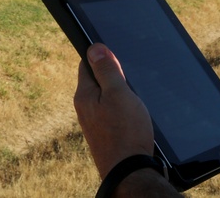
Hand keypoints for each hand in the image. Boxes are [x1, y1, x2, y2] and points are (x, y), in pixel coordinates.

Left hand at [74, 44, 154, 178]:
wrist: (130, 171)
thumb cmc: (126, 132)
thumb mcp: (118, 93)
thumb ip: (106, 70)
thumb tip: (94, 48)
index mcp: (84, 95)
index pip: (87, 64)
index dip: (101, 55)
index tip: (117, 53)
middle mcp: (85, 109)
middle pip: (97, 80)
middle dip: (113, 74)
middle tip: (131, 75)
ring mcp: (95, 123)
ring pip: (106, 97)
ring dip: (119, 92)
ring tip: (134, 96)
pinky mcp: (106, 134)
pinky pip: (112, 112)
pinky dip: (123, 107)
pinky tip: (134, 113)